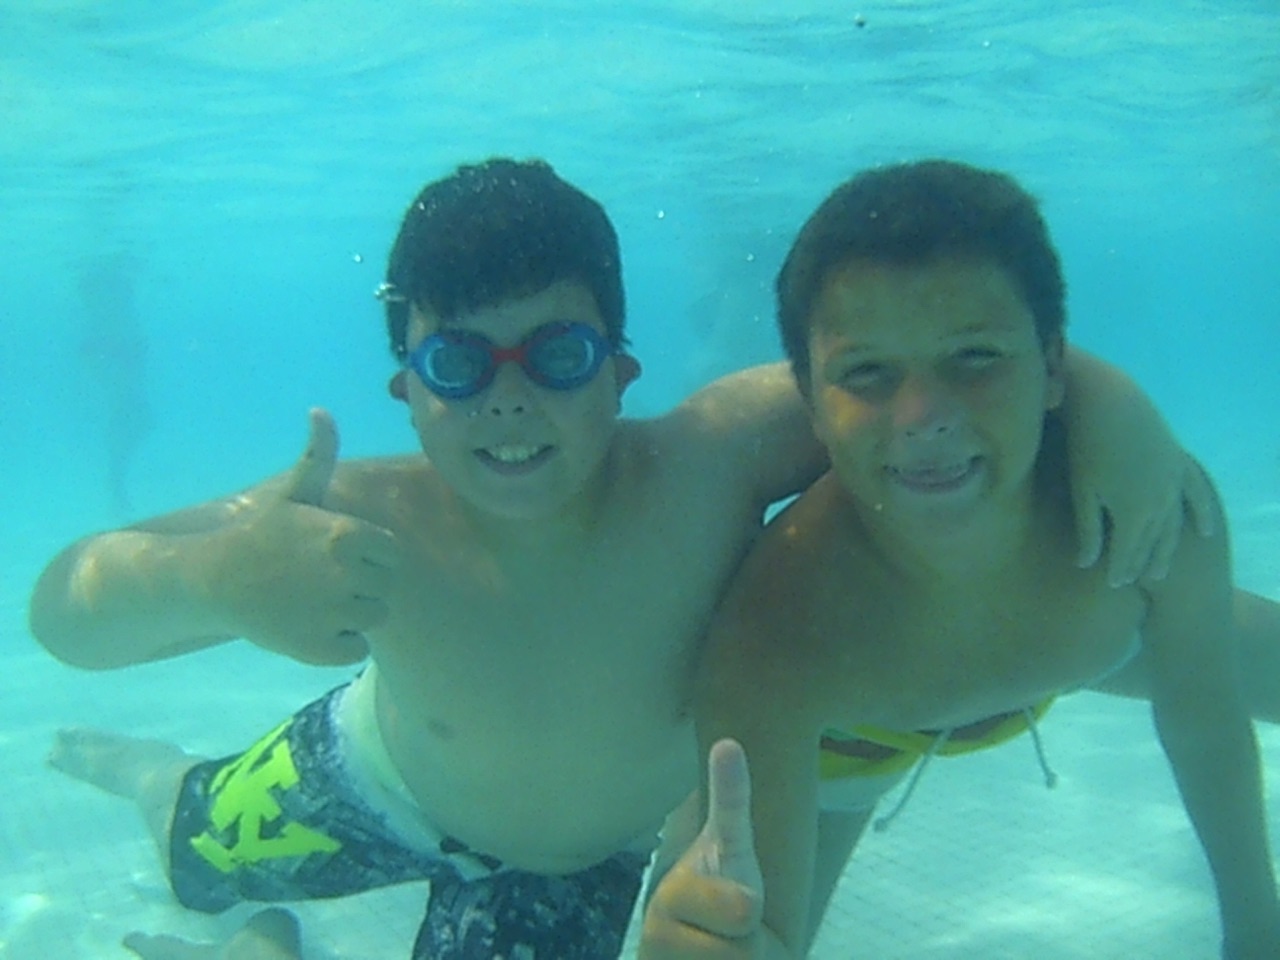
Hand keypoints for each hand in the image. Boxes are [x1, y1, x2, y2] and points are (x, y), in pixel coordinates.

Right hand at [201, 408, 397, 664]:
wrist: (212, 578)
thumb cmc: (261, 533)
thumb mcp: (293, 492)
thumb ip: (318, 455)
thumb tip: (321, 410)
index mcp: (347, 534)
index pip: (391, 554)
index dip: (368, 555)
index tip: (334, 554)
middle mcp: (345, 573)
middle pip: (385, 587)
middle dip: (360, 584)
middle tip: (320, 579)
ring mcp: (332, 613)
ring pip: (373, 618)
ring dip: (351, 615)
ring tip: (313, 601)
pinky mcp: (318, 648)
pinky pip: (355, 650)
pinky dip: (338, 645)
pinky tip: (310, 627)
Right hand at [641, 739, 765, 958]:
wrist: (698, 949)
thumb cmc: (722, 894)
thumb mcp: (731, 847)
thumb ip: (731, 800)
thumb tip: (730, 741)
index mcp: (672, 899)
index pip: (744, 909)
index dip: (750, 910)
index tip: (740, 904)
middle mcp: (656, 941)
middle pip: (745, 954)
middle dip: (752, 948)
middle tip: (732, 936)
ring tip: (724, 957)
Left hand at [1074, 449, 1215, 587]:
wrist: (1110, 401)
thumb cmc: (1086, 447)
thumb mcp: (1083, 491)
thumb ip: (1088, 529)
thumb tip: (1087, 563)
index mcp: (1134, 513)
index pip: (1128, 552)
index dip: (1120, 570)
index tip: (1113, 585)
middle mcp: (1161, 503)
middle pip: (1153, 543)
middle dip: (1142, 563)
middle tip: (1133, 581)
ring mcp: (1174, 483)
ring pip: (1174, 525)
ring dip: (1167, 548)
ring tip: (1160, 570)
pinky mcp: (1179, 463)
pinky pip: (1196, 495)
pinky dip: (1201, 513)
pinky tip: (1205, 529)